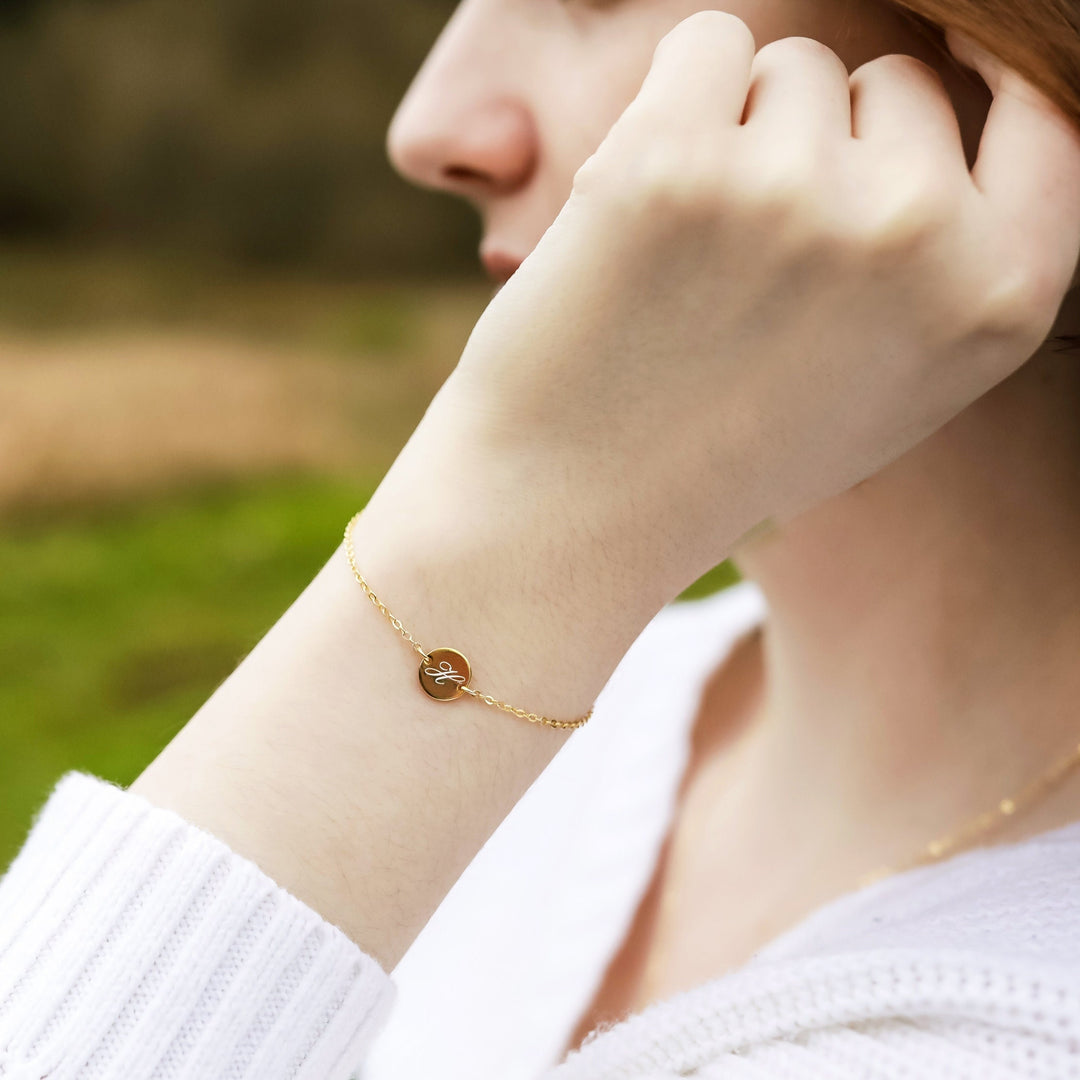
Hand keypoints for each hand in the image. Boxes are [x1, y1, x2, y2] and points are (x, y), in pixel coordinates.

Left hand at [435, 10, 1079, 600]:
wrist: (582, 501)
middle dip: (829, 140)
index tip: (946, 62)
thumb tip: (953, 90)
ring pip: (790, 66)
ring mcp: (794, 193)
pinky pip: (704, 44)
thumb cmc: (727, 446)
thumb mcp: (893, 383)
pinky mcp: (673, 162)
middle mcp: (915, 237)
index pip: (1045, 121)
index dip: (988, 81)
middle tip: (756, 258)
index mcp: (995, 300)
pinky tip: (641, 212)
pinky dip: (671, 106)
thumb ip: (948, 258)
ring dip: (742, 133)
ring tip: (692, 259)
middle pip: (895, 82)